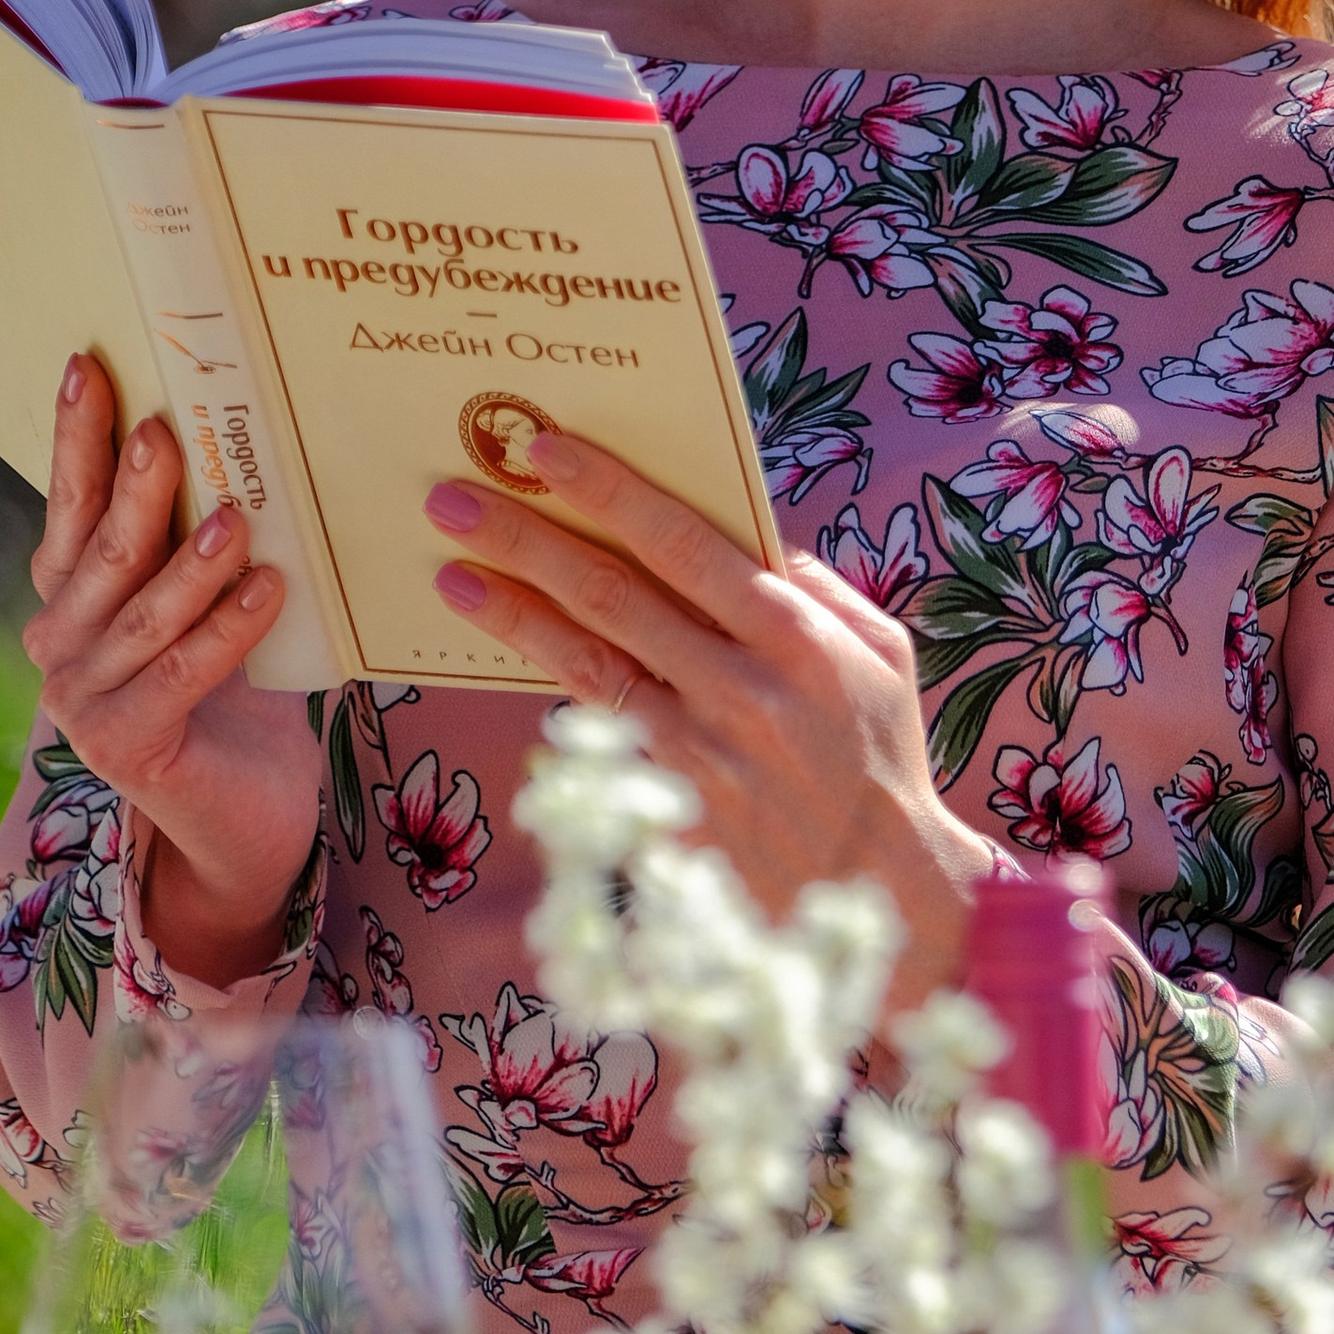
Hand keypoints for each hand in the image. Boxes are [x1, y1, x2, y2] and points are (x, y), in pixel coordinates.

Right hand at [24, 356, 322, 986]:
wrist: (248, 817)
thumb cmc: (236, 694)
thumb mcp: (210, 602)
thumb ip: (200, 537)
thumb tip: (238, 433)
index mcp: (71, 595)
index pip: (71, 505)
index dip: (77, 438)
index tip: (90, 364)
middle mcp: (59, 644)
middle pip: (100, 551)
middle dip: (135, 486)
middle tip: (169, 428)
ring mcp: (82, 701)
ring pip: (140, 614)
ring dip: (190, 562)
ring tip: (238, 515)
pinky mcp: (123, 747)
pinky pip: (179, 675)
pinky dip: (224, 631)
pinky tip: (267, 590)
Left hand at [424, 431, 991, 991]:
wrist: (882, 883)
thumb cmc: (878, 752)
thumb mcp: (880, 651)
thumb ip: (814, 585)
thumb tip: (745, 529)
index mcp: (798, 635)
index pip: (685, 543)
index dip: (610, 493)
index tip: (547, 451)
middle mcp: (742, 686)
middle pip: (615, 594)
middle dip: (528, 540)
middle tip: (455, 500)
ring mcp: (699, 747)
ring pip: (588, 660)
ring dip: (514, 611)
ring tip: (452, 572)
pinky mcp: (669, 799)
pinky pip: (598, 721)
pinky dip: (550, 674)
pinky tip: (505, 639)